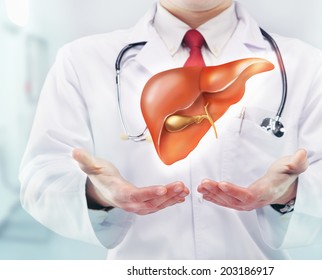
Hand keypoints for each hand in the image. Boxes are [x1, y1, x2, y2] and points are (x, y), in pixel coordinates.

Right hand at [72, 148, 189, 214]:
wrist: (101, 190)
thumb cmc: (100, 177)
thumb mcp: (92, 167)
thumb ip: (85, 161)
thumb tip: (74, 152)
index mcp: (118, 193)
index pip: (135, 195)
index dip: (149, 193)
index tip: (162, 189)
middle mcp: (129, 203)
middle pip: (150, 202)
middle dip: (167, 195)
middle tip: (181, 186)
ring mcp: (137, 206)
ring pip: (156, 205)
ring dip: (172, 198)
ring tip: (184, 190)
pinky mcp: (143, 205)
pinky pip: (158, 205)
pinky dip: (170, 201)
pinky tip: (181, 196)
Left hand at [198, 149, 307, 210]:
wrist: (285, 188)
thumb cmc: (286, 175)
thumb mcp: (293, 166)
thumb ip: (297, 162)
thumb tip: (302, 153)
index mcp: (266, 192)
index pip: (249, 195)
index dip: (235, 191)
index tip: (222, 184)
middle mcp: (255, 201)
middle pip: (234, 200)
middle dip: (218, 192)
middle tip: (205, 183)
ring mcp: (248, 203)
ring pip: (228, 202)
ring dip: (213, 195)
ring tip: (201, 186)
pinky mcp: (242, 201)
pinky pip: (227, 202)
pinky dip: (215, 198)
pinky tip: (204, 193)